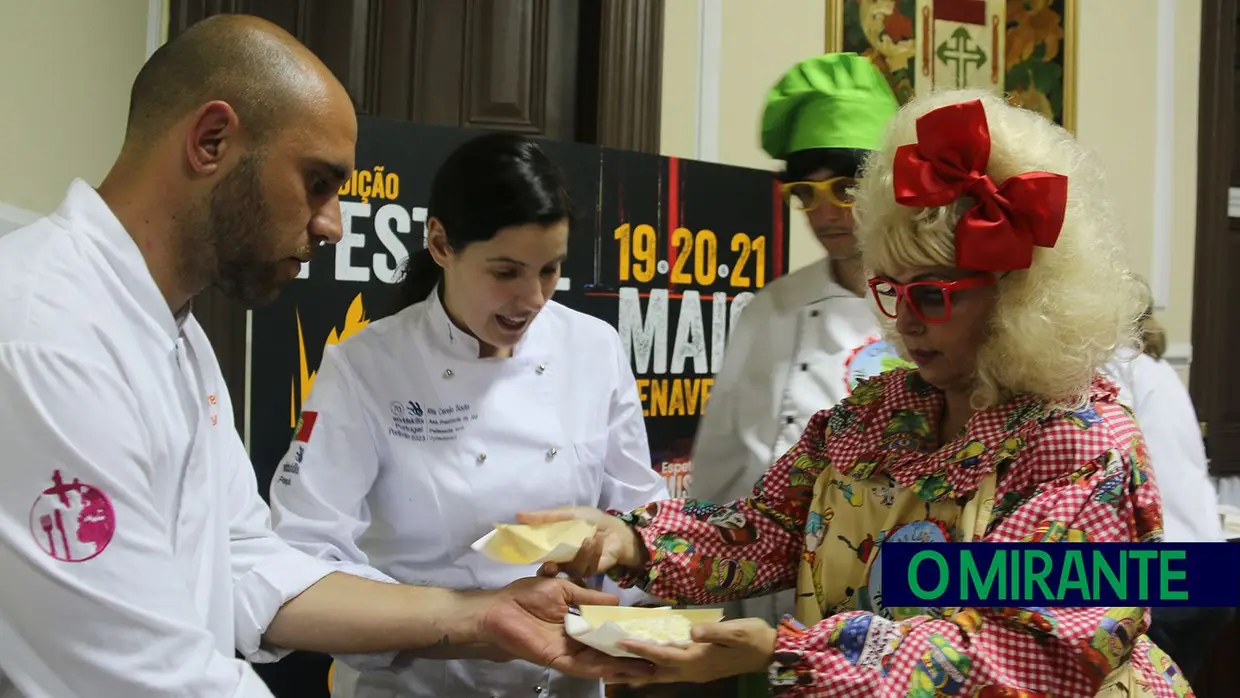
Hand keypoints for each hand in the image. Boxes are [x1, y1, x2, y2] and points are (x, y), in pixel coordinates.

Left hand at [477, 577, 655, 681]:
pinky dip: (602, 668)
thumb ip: (589, 597)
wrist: (499, 610)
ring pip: (600, 661)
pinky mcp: (559, 660)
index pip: (605, 627)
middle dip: (630, 652)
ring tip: (647, 666)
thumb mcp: (563, 589)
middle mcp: (576, 638)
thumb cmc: (526, 595)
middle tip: (657, 655)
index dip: (625, 631)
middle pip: (607, 648)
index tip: (648, 632)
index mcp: (577, 620)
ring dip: (622, 664)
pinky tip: (619, 669)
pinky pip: (584, 666)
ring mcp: (569, 651)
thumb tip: (616, 601)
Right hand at [517, 506, 644, 579]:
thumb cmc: (590, 521)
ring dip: (581, 554)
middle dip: (552, 569)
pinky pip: (589, 566)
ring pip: (572, 568)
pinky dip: (593, 552)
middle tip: (553, 564)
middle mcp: (564, 561)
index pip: (541, 560)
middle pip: (553, 571)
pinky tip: (596, 540)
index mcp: (555, 549)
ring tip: (588, 539)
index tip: (536, 561)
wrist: (615, 528)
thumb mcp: (567, 514)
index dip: (537, 562)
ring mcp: (578, 567)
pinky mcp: (593, 570)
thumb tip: (518, 515)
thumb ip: (544, 517)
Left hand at [615, 618, 776, 685]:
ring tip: (618, 668)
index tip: (621, 642)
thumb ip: (712, 631)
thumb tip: (691, 631)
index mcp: (698, 660)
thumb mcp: (736, 630)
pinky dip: (653, 669)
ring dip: (640, 672)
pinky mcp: (699, 670)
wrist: (770, 653)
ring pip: (661, 676)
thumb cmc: (753, 637)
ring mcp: (695, 673)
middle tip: (607, 665)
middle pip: (655, 672)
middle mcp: (692, 671)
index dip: (641, 649)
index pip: (663, 655)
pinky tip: (645, 665)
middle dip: (632, 669)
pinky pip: (669, 673)